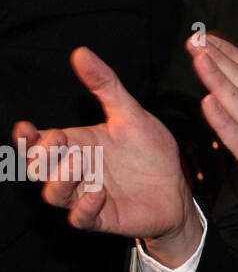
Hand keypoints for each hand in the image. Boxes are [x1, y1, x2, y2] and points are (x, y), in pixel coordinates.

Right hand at [13, 47, 199, 265]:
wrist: (178, 186)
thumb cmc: (149, 151)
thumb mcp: (130, 113)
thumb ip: (105, 86)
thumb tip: (80, 52)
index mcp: (77, 145)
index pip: (38, 142)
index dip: (25, 138)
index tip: (26, 127)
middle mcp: (75, 171)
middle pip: (39, 168)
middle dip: (40, 155)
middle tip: (56, 138)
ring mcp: (85, 196)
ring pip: (54, 195)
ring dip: (60, 180)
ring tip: (79, 161)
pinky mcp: (102, 217)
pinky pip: (80, 219)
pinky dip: (84, 207)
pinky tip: (99, 192)